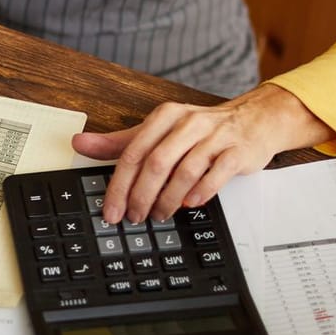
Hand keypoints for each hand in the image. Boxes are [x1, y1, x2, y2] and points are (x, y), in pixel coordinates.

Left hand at [74, 84, 332, 224]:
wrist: (255, 120)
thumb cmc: (203, 130)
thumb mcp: (160, 131)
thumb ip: (121, 141)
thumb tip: (80, 143)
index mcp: (165, 117)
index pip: (133, 152)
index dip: (119, 185)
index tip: (111, 210)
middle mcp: (188, 123)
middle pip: (156, 163)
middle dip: (141, 196)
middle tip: (134, 217)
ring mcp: (215, 137)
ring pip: (183, 172)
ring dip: (168, 200)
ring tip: (159, 215)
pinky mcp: (236, 152)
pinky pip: (215, 175)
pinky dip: (200, 193)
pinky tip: (190, 204)